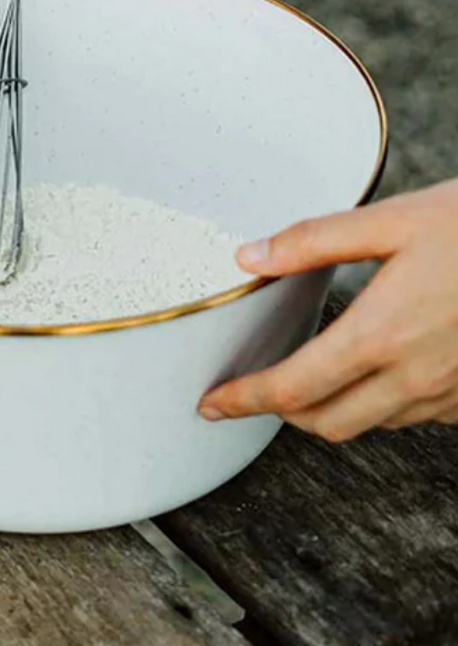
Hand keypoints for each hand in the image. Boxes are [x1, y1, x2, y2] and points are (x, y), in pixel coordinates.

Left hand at [200, 180, 457, 440]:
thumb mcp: (391, 221)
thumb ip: (312, 241)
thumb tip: (248, 256)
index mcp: (380, 333)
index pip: (293, 388)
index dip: (244, 400)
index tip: (211, 403)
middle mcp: (413, 376)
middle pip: (326, 422)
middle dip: (280, 413)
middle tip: (248, 392)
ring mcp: (448, 393)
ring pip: (370, 424)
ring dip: (329, 410)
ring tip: (303, 378)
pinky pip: (412, 416)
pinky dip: (378, 403)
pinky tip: (370, 369)